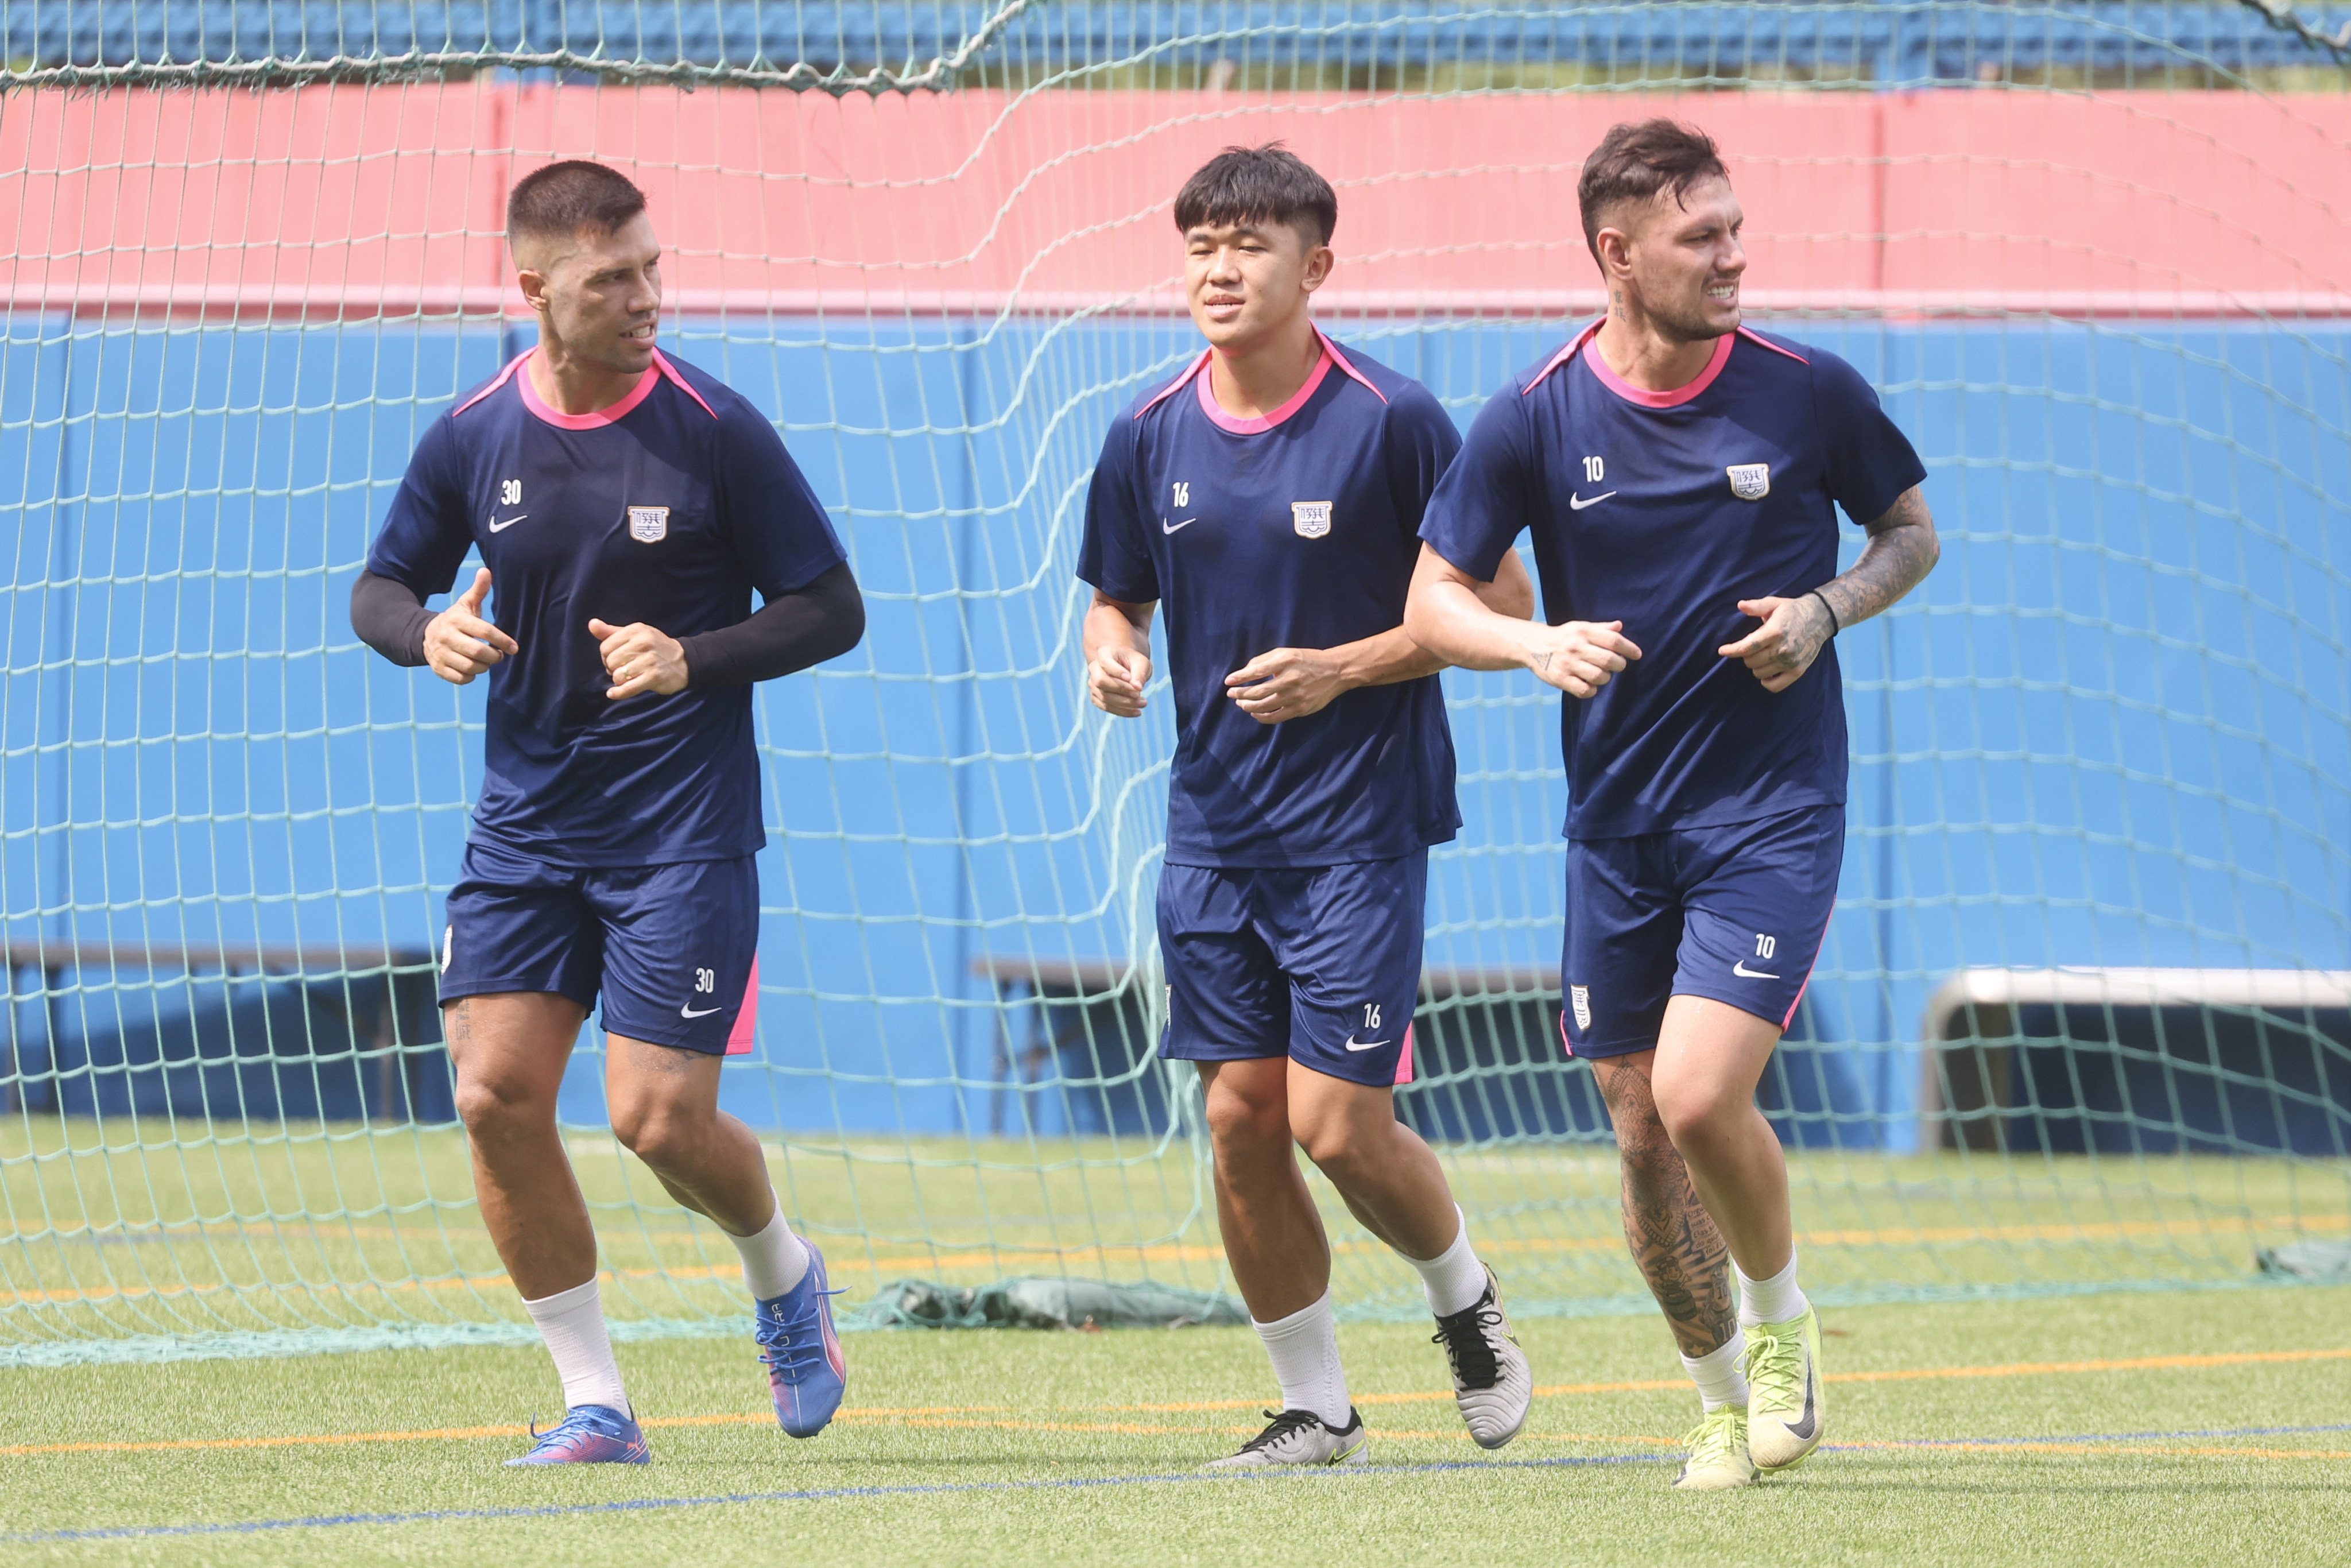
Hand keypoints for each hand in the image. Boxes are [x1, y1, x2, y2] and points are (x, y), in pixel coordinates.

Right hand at [422, 567, 517, 685]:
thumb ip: (478, 590)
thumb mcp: (466, 604)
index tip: (514, 648)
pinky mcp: (439, 669)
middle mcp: (447, 637)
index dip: (502, 641)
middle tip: (498, 655)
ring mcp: (441, 654)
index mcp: (456, 620)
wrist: (426, 636)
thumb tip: (486, 570)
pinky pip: (461, 679)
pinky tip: (473, 669)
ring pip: (471, 667)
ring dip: (484, 667)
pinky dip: (471, 677)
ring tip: (486, 661)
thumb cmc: (455, 620)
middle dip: (494, 656)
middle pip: (479, 652)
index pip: (485, 631)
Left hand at [587, 617, 687, 699]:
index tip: (617, 659)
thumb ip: (611, 632)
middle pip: (610, 661)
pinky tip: (613, 693)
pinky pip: (627, 688)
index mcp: (636, 630)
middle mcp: (643, 643)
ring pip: (617, 675)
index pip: (605, 646)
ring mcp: (649, 660)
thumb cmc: (655, 647)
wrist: (684, 661)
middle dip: (612, 668)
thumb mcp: (636, 634)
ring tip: (629, 677)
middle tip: (624, 669)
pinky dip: (618, 693)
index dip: (606, 656)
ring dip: (619, 680)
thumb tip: (592, 624)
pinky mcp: (654, 676)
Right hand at [1088, 643, 1150, 716]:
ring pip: (1104, 696)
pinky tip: (1136, 711)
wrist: (1127, 669)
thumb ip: (1140, 672)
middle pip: (1101, 681)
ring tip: (1143, 703)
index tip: (1131, 678)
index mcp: (1104, 653)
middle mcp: (1094, 668)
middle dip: (1121, 690)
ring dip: (1125, 703)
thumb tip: (1138, 688)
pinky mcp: (1096, 697)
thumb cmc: (1134, 663)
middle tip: (1139, 693)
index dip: (1117, 672)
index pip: (1105, 663)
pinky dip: (1122, 711)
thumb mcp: (1142, 663)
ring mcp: (1093, 683)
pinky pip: (1106, 707)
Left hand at [1224, 647, 1347, 724]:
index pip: (1256, 671)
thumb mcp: (1286, 653)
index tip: (1228, 681)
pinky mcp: (1300, 709)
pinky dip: (1261, 717)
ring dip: (1248, 706)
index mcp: (1285, 661)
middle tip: (1231, 694)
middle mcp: (1290, 679)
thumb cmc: (1307, 660)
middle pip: (1258, 691)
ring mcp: (1296, 696)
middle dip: (1240, 694)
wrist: (1335, 671)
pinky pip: (1276, 717)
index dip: (1239, 678)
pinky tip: (1255, 713)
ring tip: (1241, 703)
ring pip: (1264, 706)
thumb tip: (1245, 670)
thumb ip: (1264, 660)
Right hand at [1522, 620, 1640, 697]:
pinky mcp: (1560, 679)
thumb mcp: (1580, 627)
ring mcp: (1567, 664)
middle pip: (1609, 660)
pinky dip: (1592, 690)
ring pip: (1599, 677)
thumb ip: (1601, 629)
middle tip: (1618, 665)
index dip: (1629, 648)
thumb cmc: (1564, 637)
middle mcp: (1576, 647)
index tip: (1637, 654)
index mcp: (1583, 631)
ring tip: (1602, 674)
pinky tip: (1590, 684)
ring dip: (1606, 678)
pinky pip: (1585, 690)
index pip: (1613, 640)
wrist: (1533, 646)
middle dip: (1620, 665)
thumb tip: (1620, 627)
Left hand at [1718, 596, 1830, 692]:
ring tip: (1763, 655)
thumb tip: (1740, 605)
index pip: (1747, 647)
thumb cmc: (1792, 610)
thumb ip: (1756, 606)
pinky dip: (1767, 681)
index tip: (1722, 651)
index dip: (1732, 650)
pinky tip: (1767, 672)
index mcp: (1774, 632)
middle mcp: (1782, 649)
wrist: (1820, 618)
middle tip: (1753, 647)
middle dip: (1746, 655)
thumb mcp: (1774, 603)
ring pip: (1759, 674)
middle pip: (1750, 662)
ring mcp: (1790, 662)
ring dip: (1756, 666)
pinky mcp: (1798, 671)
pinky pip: (1774, 686)